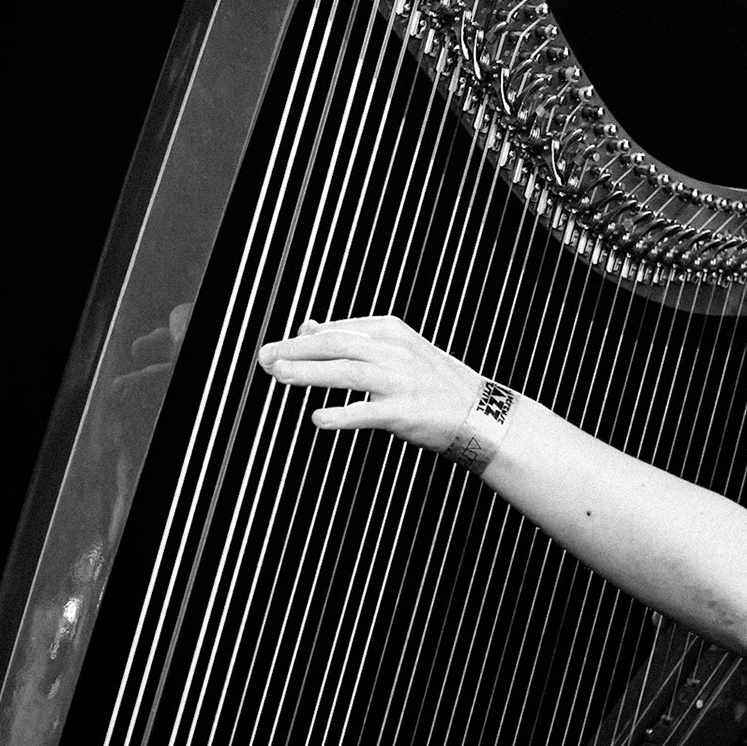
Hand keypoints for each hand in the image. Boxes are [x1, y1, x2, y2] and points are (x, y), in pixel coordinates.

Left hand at [256, 315, 484, 450]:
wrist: (481, 413)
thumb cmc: (433, 383)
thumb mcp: (396, 350)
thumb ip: (352, 339)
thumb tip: (307, 326)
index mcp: (390, 332)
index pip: (336, 331)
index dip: (300, 340)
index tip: (274, 349)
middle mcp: (394, 351)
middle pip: (336, 345)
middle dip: (296, 350)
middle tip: (265, 358)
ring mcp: (400, 381)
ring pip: (347, 372)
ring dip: (309, 373)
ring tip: (279, 374)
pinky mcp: (405, 412)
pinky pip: (368, 412)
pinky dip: (342, 414)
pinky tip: (318, 419)